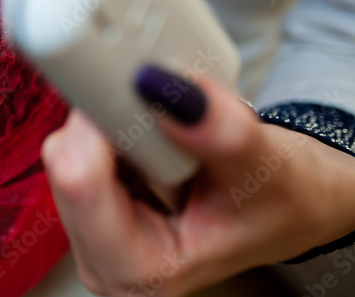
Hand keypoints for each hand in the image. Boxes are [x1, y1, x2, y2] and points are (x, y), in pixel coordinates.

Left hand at [41, 71, 354, 295]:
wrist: (288, 202)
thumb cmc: (282, 202)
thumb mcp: (269, 168)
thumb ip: (221, 133)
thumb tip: (169, 92)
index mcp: (140, 270)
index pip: (80, 180)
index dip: (103, 121)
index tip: (138, 84)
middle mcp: (103, 259)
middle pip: (67, 159)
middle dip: (110, 120)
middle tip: (164, 107)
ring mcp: (92, 233)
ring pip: (68, 145)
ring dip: (111, 120)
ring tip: (168, 128)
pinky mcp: (89, 206)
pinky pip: (76, 143)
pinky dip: (109, 124)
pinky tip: (152, 134)